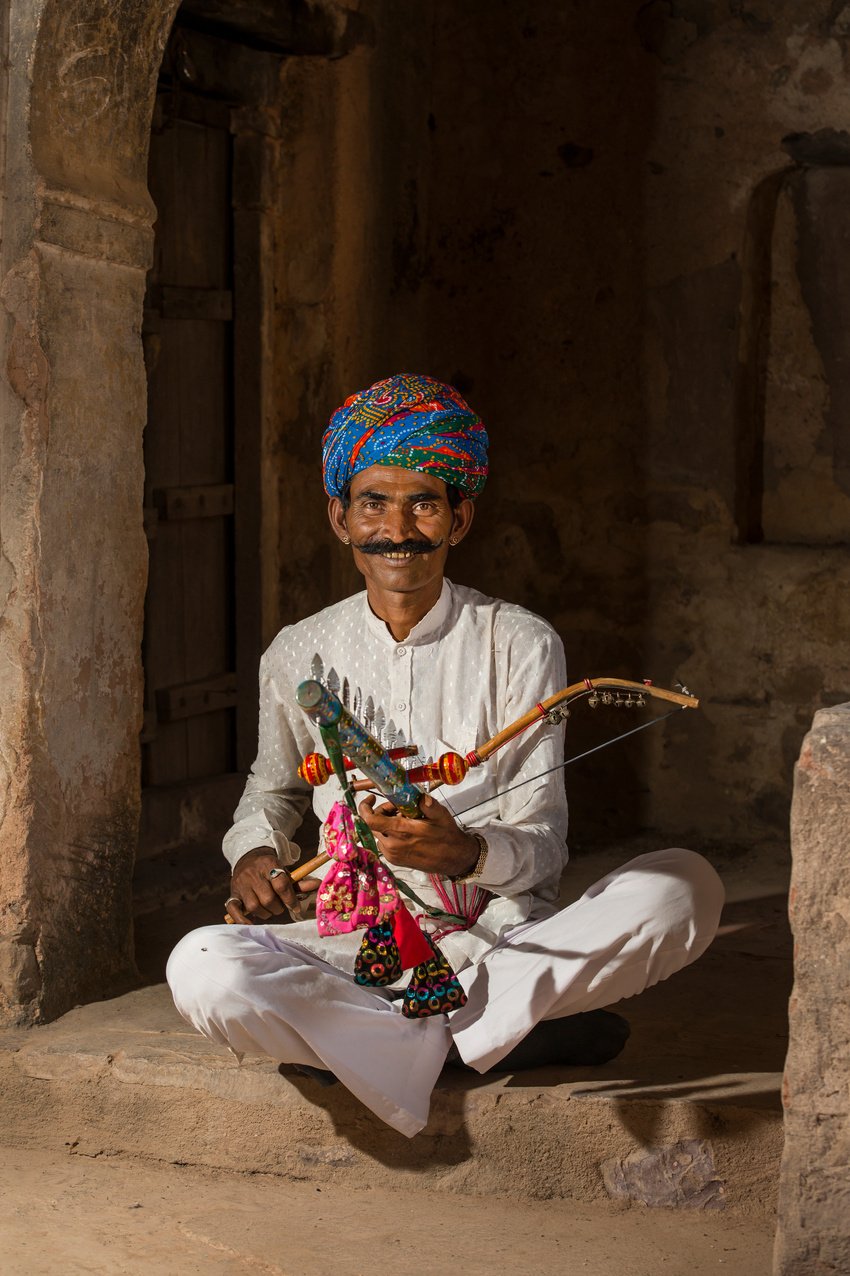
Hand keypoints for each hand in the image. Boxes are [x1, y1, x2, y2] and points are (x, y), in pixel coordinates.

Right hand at [226, 848, 319, 922]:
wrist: (249, 857)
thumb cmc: (271, 869)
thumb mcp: (284, 871)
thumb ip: (299, 882)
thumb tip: (318, 885)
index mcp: (269, 864)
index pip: (281, 884)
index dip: (290, 898)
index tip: (295, 907)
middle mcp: (253, 874)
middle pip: (267, 898)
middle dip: (278, 907)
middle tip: (280, 906)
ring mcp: (241, 884)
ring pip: (254, 906)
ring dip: (265, 913)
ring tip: (269, 910)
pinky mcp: (233, 893)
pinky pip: (233, 909)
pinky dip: (242, 919)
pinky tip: (252, 922)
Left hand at [357, 793, 478, 877]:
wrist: (454, 859)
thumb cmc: (447, 836)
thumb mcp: (441, 816)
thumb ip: (428, 805)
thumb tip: (420, 797)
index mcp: (401, 832)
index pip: (370, 820)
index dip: (365, 807)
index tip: (371, 798)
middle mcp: (392, 846)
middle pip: (374, 824)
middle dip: (383, 812)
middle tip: (400, 808)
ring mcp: (392, 855)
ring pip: (379, 832)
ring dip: (387, 823)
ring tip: (406, 820)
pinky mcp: (394, 860)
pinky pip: (384, 842)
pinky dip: (390, 833)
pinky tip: (406, 831)